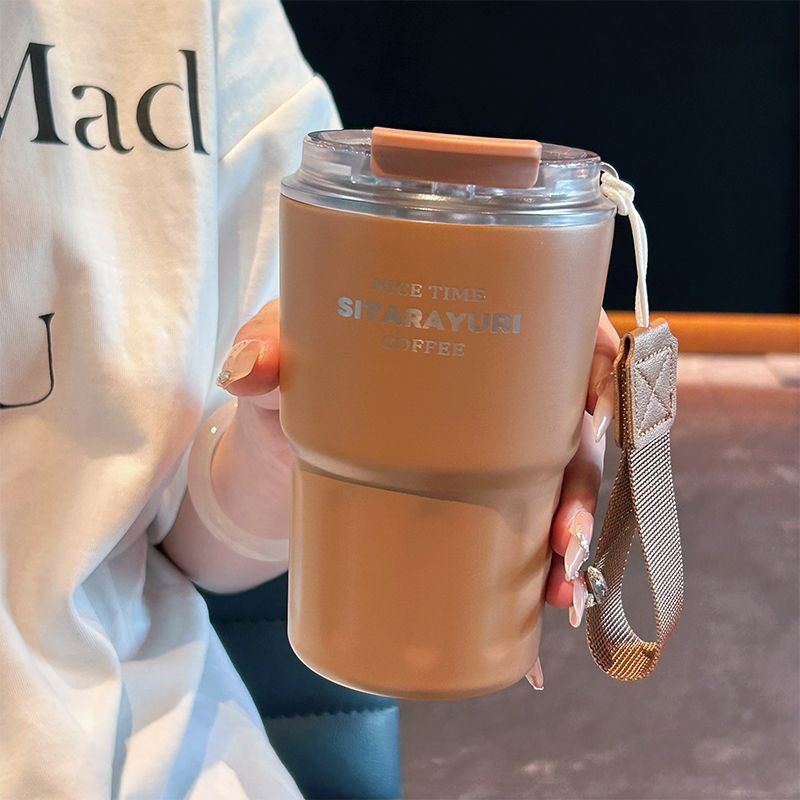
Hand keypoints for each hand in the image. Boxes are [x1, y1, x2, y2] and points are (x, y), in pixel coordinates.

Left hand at [221, 304, 620, 646]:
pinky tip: (546, 596)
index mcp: (468, 329)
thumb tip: (246, 366)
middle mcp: (494, 388)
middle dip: (585, 475)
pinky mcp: (472, 496)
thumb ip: (265, 350)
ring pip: (562, 479)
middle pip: (570, 416)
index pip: (554, 324)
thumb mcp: (284, 353)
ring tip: (558, 582)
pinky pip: (528, 522)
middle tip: (564, 528)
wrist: (273, 449)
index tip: (599, 388)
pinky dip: (544, 560)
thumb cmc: (292, 381)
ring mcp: (489, 446)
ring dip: (576, 530)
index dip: (593, 352)